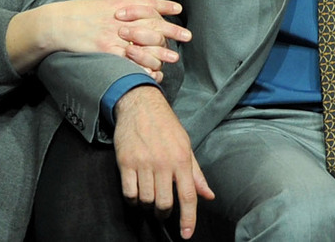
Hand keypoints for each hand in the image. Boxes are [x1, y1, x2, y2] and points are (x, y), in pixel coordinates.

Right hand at [42, 0, 190, 75]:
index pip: (147, 3)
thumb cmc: (78, 13)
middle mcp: (120, 19)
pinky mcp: (105, 50)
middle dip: (171, 31)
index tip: (179, 9)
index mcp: (120, 5)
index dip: (164, 6)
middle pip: (152, 24)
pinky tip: (151, 72)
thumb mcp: (101, 4)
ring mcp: (114, 35)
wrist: (57, 23)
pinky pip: (128, 61)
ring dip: (161, 53)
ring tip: (174, 58)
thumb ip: (118, 3)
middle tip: (187, 36)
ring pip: (144, 45)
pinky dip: (141, 67)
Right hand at [114, 86, 213, 238]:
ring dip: (147, 205)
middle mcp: (164, 163)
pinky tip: (137, 192)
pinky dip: (133, 199)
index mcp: (182, 159)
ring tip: (150, 196)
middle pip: (164, 203)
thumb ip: (196, 174)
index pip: (189, 196)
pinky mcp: (126, 163)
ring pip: (146, 200)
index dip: (189, 219)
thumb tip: (208, 196)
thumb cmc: (167, 127)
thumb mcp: (186, 146)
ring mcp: (144, 163)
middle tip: (163, 209)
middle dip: (164, 213)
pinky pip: (129, 193)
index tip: (186, 235)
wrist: (141, 106)